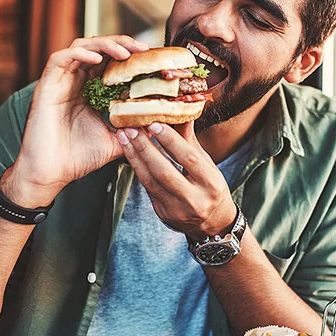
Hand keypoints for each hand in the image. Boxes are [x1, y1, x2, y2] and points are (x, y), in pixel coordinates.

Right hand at [8, 36, 148, 206]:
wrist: (51, 174)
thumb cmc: (79, 158)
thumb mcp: (116, 141)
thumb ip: (136, 130)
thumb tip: (162, 124)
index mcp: (91, 91)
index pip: (111, 62)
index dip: (131, 56)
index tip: (152, 59)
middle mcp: (76, 82)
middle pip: (99, 48)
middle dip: (122, 44)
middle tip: (143, 49)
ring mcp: (61, 82)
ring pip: (81, 47)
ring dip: (104, 44)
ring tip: (125, 53)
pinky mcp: (47, 85)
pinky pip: (60, 59)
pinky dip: (79, 53)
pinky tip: (96, 58)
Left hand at [116, 121, 236, 238]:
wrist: (211, 223)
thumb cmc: (210, 187)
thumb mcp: (208, 165)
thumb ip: (191, 142)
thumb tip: (182, 112)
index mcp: (211, 184)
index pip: (189, 159)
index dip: (171, 141)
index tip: (154, 123)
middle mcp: (195, 199)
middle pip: (165, 171)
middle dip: (146, 148)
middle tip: (131, 128)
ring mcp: (177, 209)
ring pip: (151, 181)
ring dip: (135, 157)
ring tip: (124, 137)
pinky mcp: (163, 213)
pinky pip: (147, 188)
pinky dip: (137, 168)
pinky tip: (130, 153)